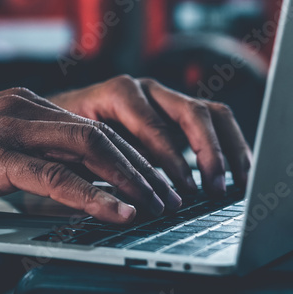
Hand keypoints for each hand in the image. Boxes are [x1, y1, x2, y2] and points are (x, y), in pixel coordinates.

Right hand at [0, 88, 181, 233]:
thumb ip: (30, 166)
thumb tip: (73, 199)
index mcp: (26, 105)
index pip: (98, 126)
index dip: (138, 154)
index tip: (165, 181)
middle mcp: (24, 108)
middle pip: (106, 133)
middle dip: (150, 167)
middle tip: (178, 197)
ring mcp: (9, 128)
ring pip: (91, 148)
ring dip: (134, 181)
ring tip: (162, 208)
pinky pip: (56, 176)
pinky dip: (94, 197)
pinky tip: (119, 215)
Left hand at [48, 75, 252, 196]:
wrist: (55, 120)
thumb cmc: (61, 138)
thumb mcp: (71, 151)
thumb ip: (97, 169)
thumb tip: (125, 204)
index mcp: (118, 93)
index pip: (154, 125)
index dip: (172, 159)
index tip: (186, 190)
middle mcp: (146, 90)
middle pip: (192, 112)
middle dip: (209, 153)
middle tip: (215, 190)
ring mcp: (165, 97)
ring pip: (211, 114)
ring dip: (228, 150)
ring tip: (236, 186)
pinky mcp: (179, 112)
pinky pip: (216, 122)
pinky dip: (231, 148)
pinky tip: (237, 176)